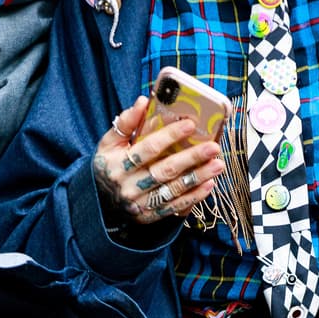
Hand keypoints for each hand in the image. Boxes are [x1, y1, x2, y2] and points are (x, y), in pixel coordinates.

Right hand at [94, 96, 225, 225]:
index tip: (191, 124)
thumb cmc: (110, 165)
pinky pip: (174, 207)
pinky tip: (209, 184)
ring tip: (218, 165)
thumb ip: (126, 123)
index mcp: (118, 164)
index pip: (148, 148)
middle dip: (191, 158)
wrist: (100, 202)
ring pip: (173, 190)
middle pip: (165, 171)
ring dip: (198, 177)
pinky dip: (194, 197)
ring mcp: (140, 204)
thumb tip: (143, 101)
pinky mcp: (149, 217)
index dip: (170, 136)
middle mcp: (129, 185)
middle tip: (213, 147)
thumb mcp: (109, 143)